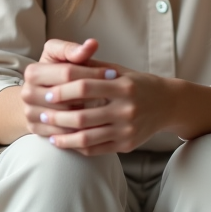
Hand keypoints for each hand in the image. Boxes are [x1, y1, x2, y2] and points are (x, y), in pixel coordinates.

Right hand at [18, 38, 116, 138]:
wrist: (39, 96)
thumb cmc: (57, 72)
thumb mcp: (62, 56)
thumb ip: (74, 50)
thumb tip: (92, 44)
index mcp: (33, 71)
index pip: (67, 72)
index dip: (92, 72)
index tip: (112, 74)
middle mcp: (27, 93)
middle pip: (65, 96)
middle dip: (91, 95)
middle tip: (113, 95)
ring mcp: (30, 113)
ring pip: (64, 116)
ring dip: (87, 114)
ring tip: (107, 110)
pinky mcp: (35, 129)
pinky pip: (62, 132)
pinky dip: (79, 130)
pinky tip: (97, 124)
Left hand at [24, 41, 170, 155]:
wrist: (168, 104)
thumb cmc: (138, 83)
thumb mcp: (120, 70)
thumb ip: (93, 67)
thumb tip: (64, 61)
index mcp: (122, 85)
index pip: (85, 86)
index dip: (63, 90)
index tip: (47, 92)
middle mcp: (126, 108)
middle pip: (83, 116)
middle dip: (58, 117)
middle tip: (42, 115)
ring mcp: (127, 129)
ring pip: (87, 138)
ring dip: (64, 138)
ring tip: (50, 135)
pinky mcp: (127, 145)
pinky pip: (97, 150)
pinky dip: (78, 148)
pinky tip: (66, 143)